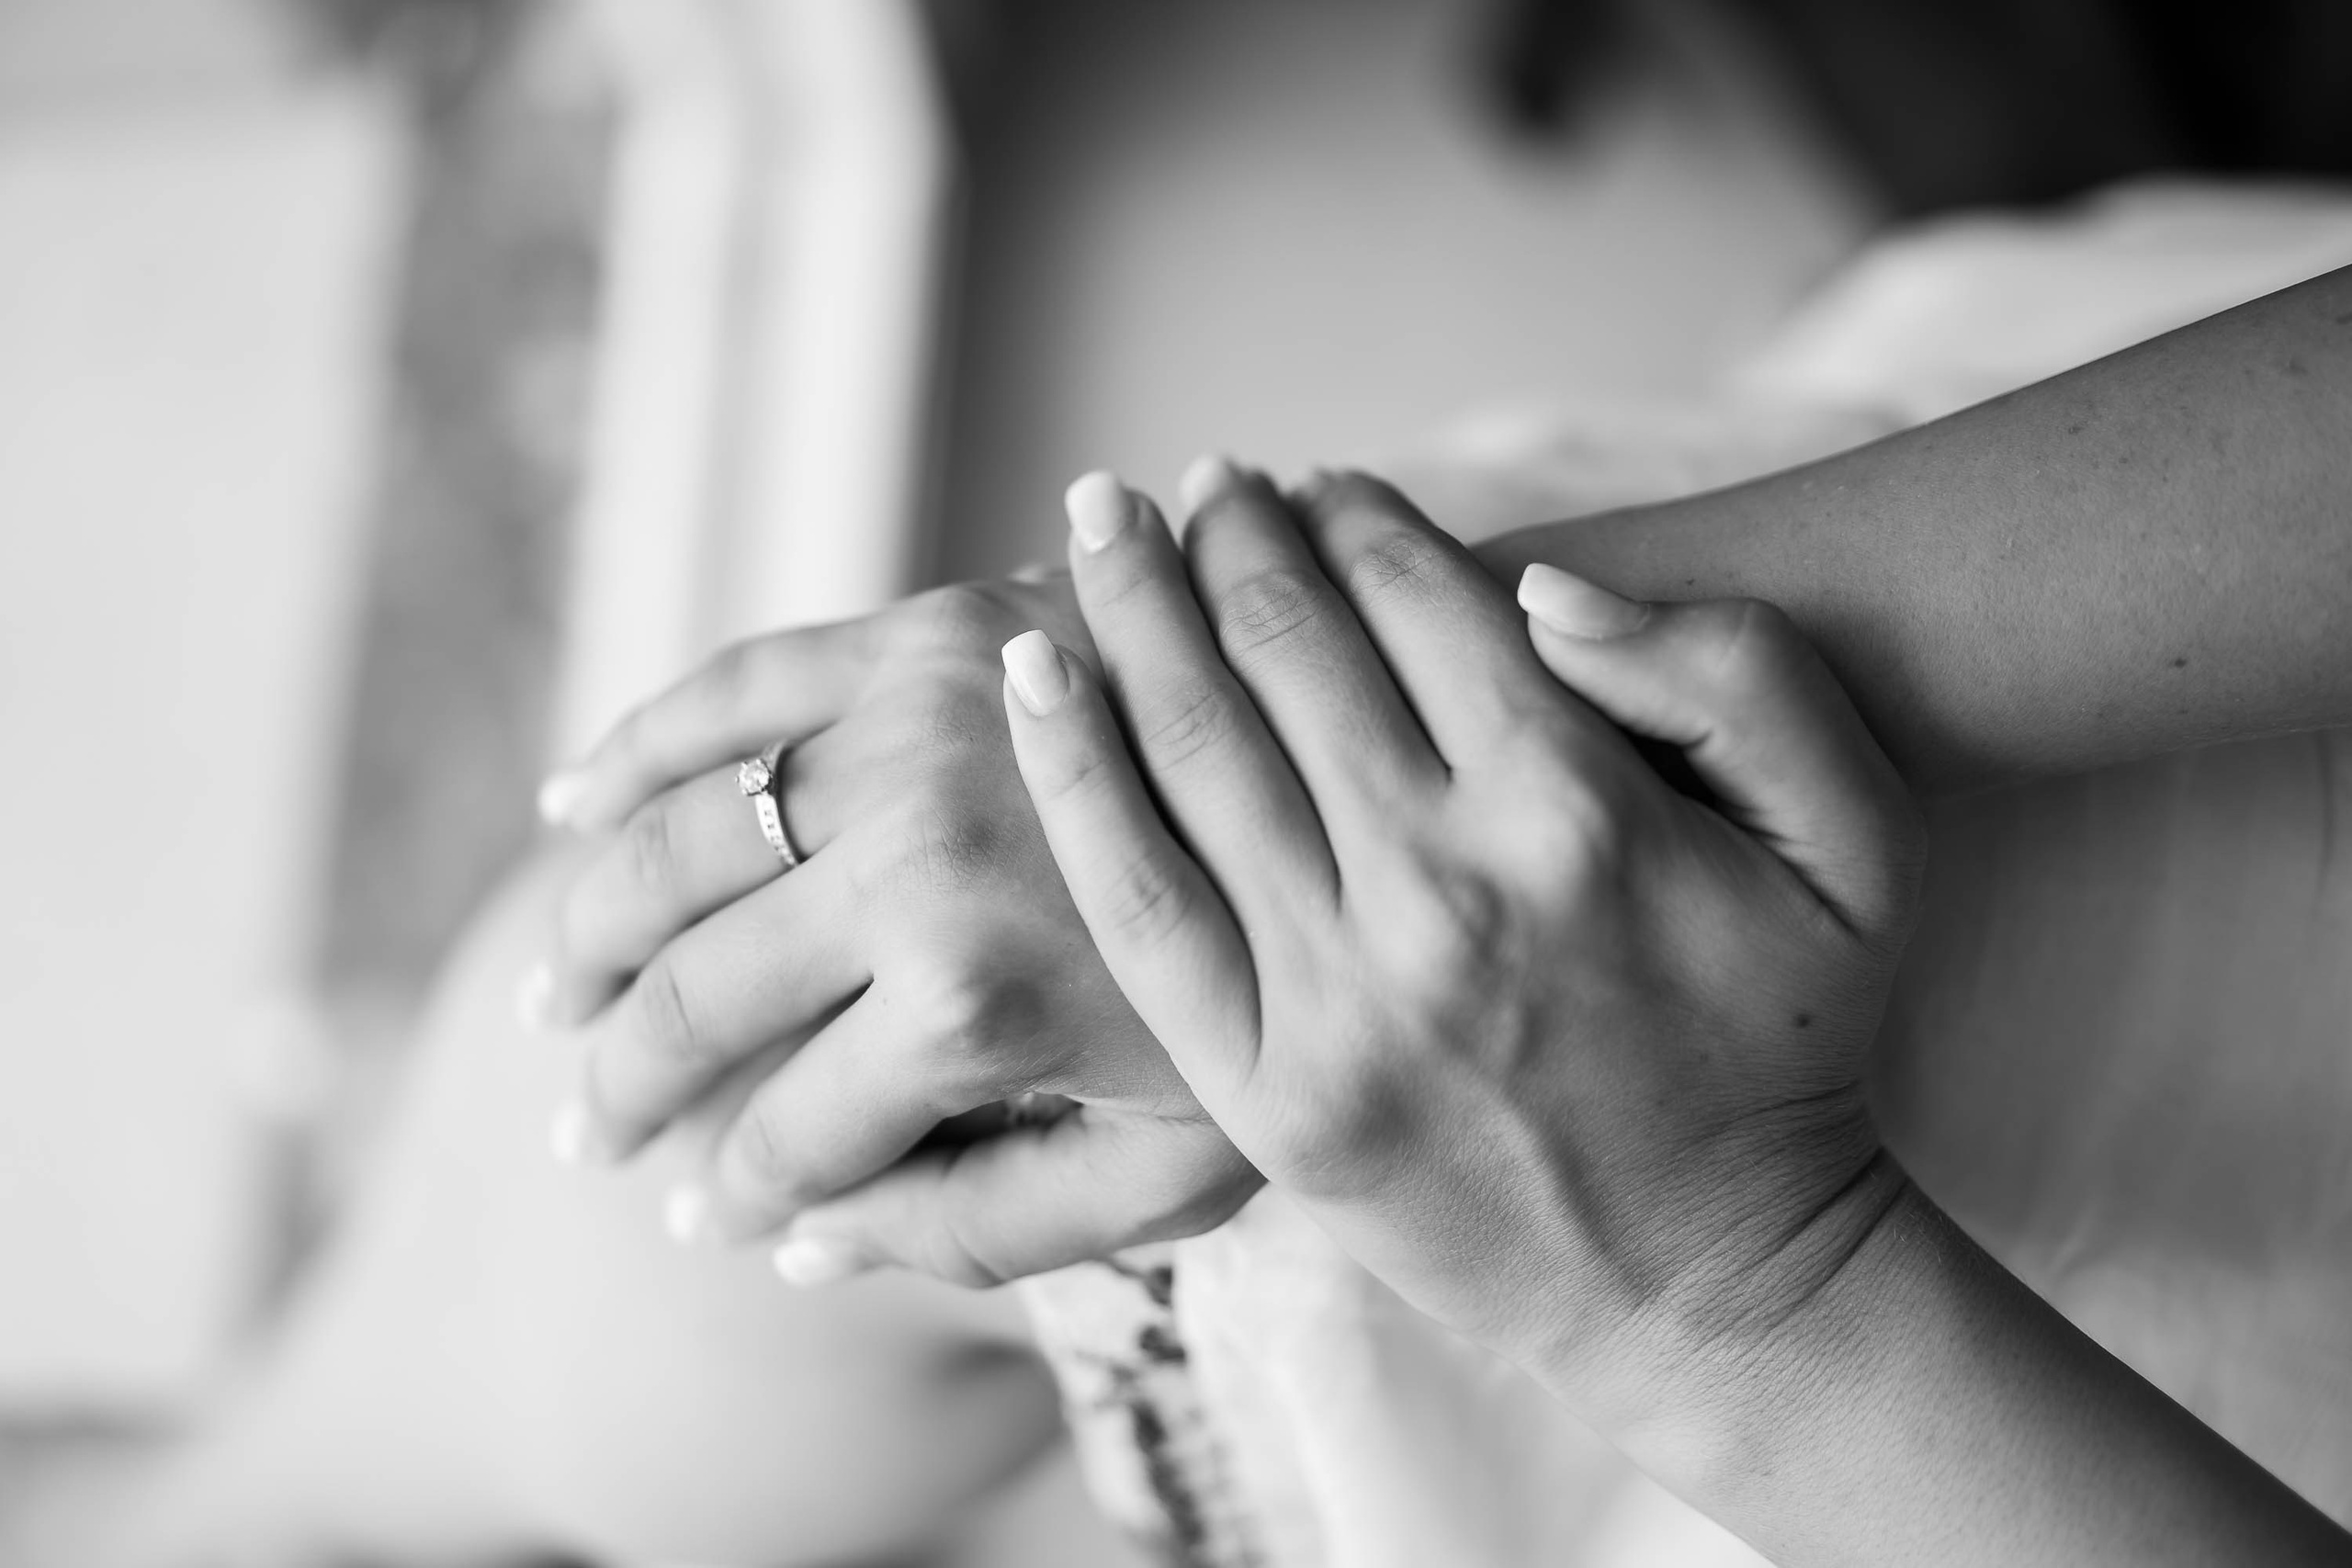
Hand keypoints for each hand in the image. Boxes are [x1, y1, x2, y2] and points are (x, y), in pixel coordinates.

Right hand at [530, 573, 1256, 1283]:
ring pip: (676, 843)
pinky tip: (571, 801)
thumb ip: (992, 1229)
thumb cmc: (1292, 984)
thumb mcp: (1186, 1166)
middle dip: (626, 1086)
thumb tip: (807, 1249)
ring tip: (561, 995)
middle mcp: (911, 861)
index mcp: (970, 1002)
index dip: (734, 1195)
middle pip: (696, 997)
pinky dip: (636, 745)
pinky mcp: (920, 632)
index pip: (786, 1137)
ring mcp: (906, 732)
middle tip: (593, 1131)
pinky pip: (731, 687)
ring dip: (595, 930)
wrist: (1378, 763)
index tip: (707, 1216)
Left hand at [989, 461, 1924, 1396]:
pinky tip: (1037, 678)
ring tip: (1099, 526)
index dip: (1354, 516)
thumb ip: (1740, 675)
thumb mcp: (1855, 838)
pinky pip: (1138, 898)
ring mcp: (1338, 994)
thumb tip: (1547, 584)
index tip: (1316, 484)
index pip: (1420, 598)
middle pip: (1285, 650)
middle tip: (1194, 483)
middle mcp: (1442, 888)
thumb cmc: (1786, 1048)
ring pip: (1194, 746)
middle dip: (1227, 538)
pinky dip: (1075, 775)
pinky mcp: (1264, 1087)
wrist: (1712, 1287)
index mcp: (1579, 809)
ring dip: (1132, 609)